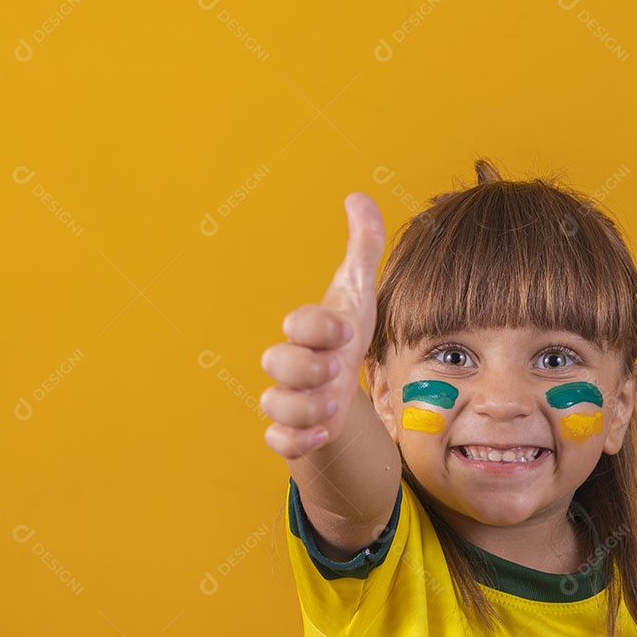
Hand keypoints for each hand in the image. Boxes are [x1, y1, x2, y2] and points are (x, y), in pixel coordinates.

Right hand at [259, 192, 384, 459]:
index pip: (298, 322)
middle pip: (277, 362)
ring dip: (304, 406)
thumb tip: (359, 195)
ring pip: (274, 404)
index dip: (317, 325)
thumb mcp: (359, 295)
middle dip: (307, 366)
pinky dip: (296, 441)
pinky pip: (279, 441)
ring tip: (335, 404)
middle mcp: (291, 364)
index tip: (347, 331)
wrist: (339, 389)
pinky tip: (323, 434)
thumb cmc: (345, 338)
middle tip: (337, 368)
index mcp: (307, 331)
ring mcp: (289, 399)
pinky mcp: (292, 432)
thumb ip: (362, 247)